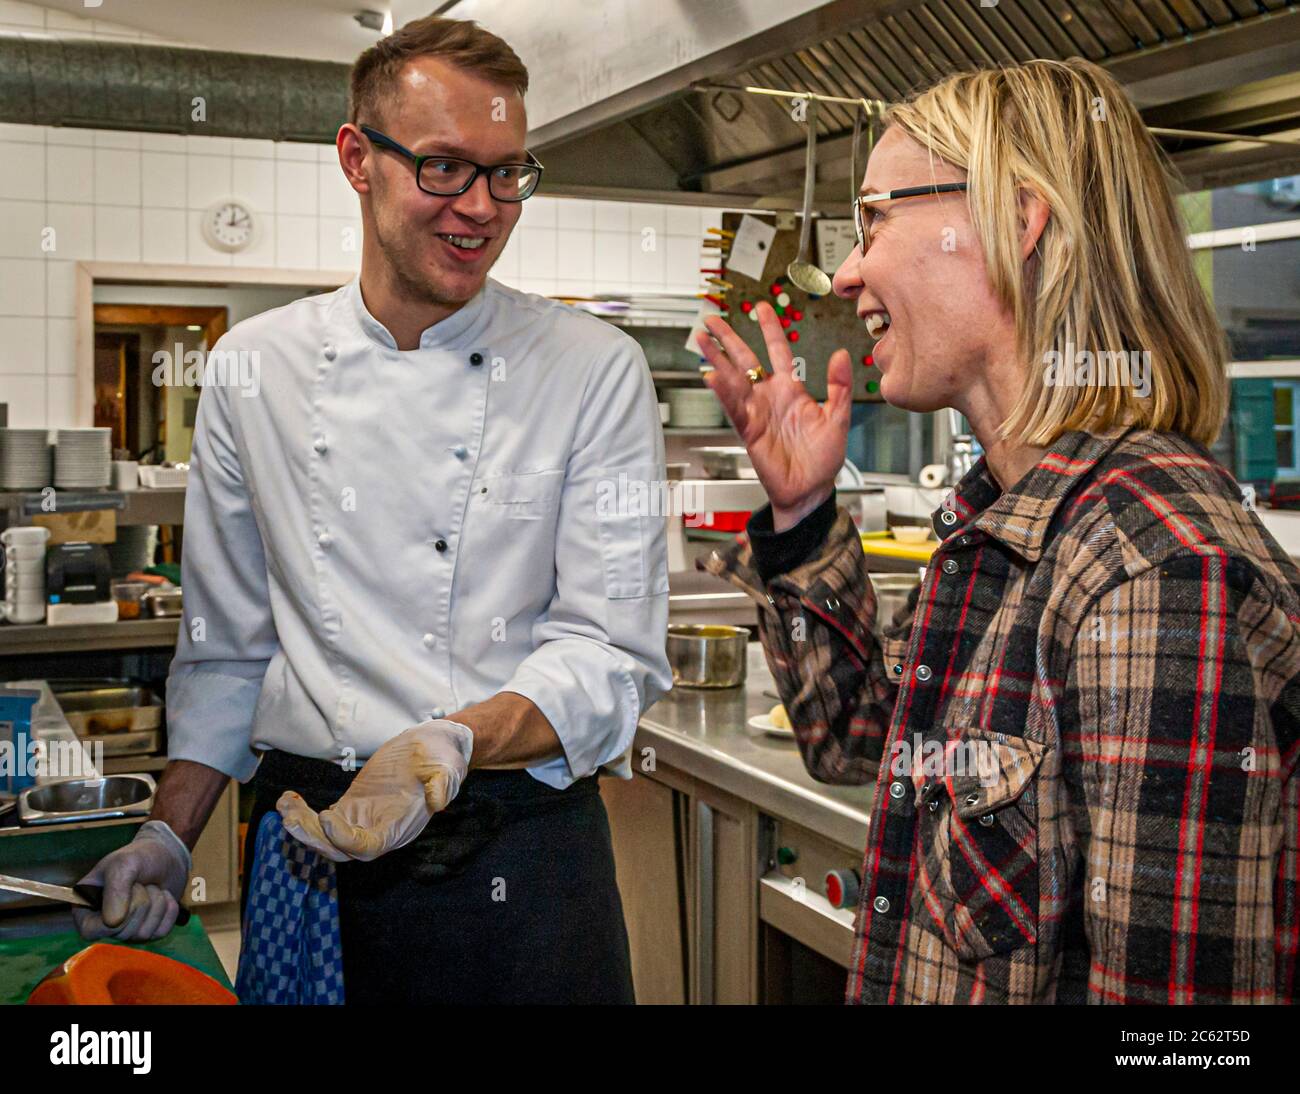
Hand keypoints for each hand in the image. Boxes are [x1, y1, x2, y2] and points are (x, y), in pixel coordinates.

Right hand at [72, 820, 191, 940]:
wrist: (166, 855)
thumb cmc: (138, 857)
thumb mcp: (123, 864)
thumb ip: (115, 889)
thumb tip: (113, 923)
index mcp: (85, 908)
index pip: (91, 931)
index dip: (113, 915)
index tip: (128, 889)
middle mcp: (103, 925)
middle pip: (123, 931)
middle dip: (140, 901)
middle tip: (140, 882)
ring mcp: (127, 931)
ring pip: (144, 934)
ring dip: (156, 903)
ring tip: (150, 887)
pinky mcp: (150, 932)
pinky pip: (162, 932)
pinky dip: (169, 910)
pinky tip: (164, 895)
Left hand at [277, 720, 472, 861]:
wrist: (434, 746)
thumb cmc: (442, 757)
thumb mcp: (447, 767)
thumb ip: (444, 784)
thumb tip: (438, 801)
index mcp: (400, 827)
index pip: (369, 847)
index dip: (346, 838)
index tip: (328, 816)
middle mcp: (379, 831)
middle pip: (341, 850)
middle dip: (313, 838)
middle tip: (290, 817)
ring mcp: (363, 821)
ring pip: (327, 839)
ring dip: (303, 826)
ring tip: (284, 805)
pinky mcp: (352, 807)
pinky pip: (323, 821)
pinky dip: (303, 814)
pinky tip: (288, 799)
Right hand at [697, 302, 850, 529]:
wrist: (810, 489)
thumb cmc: (823, 459)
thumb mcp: (838, 418)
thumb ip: (840, 386)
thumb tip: (842, 356)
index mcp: (791, 390)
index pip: (778, 351)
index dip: (770, 329)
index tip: (762, 308)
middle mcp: (770, 397)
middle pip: (745, 361)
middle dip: (729, 339)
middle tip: (712, 320)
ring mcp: (757, 412)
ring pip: (733, 380)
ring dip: (717, 359)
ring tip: (702, 340)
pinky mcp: (749, 430)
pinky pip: (733, 407)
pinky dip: (723, 392)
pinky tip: (711, 376)